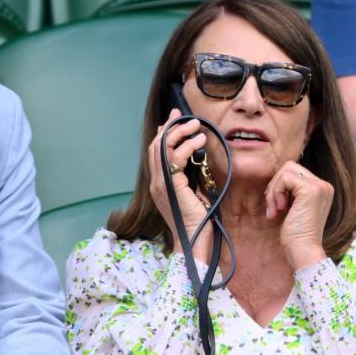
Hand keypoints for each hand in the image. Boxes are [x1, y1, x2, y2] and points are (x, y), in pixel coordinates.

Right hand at [148, 109, 212, 261]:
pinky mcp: (171, 186)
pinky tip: (200, 141)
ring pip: (163, 148)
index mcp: (159, 184)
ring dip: (180, 132)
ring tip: (196, 125)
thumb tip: (197, 164)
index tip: (175, 121)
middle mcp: (155, 182)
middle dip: (170, 127)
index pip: (155, 152)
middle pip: (156, 146)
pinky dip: (188, 146)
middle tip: (183, 115)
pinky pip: (176, 158)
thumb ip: (190, 179)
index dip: (163, 134)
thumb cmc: (197, 220)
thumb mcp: (193, 194)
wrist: (194, 238)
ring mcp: (161, 184)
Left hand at [264, 162, 332, 269]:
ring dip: (274, 190)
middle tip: (274, 207)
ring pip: (286, 170)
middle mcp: (324, 186)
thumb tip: (274, 179)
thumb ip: (290, 192)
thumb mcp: (293, 208)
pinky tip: (279, 209)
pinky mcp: (311, 190)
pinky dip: (276, 193)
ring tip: (276, 210)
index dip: (280, 186)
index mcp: (322, 190)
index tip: (277, 206)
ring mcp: (319, 187)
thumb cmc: (296, 236)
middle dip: (276, 186)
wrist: (303, 251)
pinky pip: (284, 178)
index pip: (295, 172)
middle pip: (290, 167)